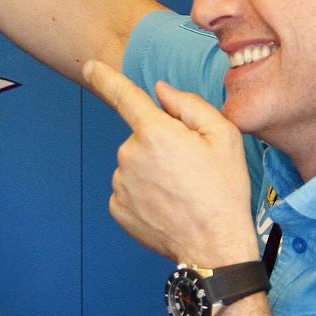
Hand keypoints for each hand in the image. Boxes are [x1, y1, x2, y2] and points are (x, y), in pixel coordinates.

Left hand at [83, 59, 258, 265]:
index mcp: (155, 132)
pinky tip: (167, 205)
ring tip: (182, 191)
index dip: (105, 78)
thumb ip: (189, 105)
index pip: (123, 96)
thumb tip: (161, 92)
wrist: (214, 247)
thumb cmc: (224, 191)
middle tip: (191, 169)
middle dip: (161, 144)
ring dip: (152, 171)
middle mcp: (129, 154)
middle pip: (141, 136)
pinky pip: (129, 188)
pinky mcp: (117, 208)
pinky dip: (145, 193)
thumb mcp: (224, 137)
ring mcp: (120, 183)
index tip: (91, 67)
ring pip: (134, 164)